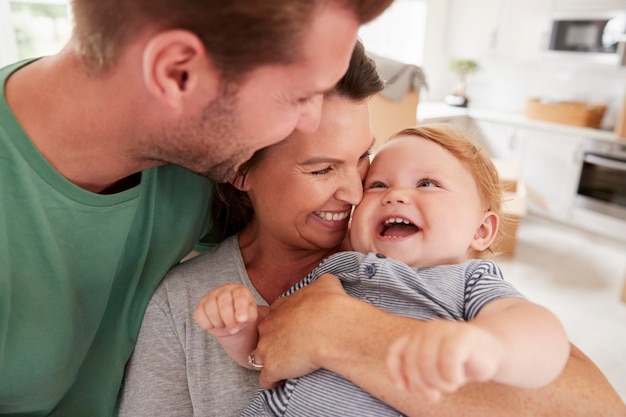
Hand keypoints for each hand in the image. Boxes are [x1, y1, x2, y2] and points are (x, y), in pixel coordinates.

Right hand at [194, 284, 258, 337]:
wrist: (232, 323)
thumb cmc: (243, 317)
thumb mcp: (250, 316)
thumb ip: (248, 315)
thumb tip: (241, 318)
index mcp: (240, 291)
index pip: (240, 297)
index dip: (241, 309)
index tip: (242, 320)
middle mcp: (224, 290)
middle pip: (223, 303)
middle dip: (229, 319)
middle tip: (234, 330)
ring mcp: (211, 296)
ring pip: (210, 309)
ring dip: (218, 323)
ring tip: (224, 326)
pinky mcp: (201, 305)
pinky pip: (200, 315)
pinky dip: (207, 324)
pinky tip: (214, 325)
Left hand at [255, 274, 348, 387]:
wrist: (331, 327)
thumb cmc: (330, 305)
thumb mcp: (326, 284)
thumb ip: (321, 283)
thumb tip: (326, 283)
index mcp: (280, 308)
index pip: (274, 318)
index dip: (283, 326)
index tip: (294, 332)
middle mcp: (268, 327)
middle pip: (264, 337)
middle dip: (274, 344)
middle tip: (292, 351)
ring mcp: (267, 348)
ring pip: (258, 358)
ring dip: (270, 363)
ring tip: (285, 369)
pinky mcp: (272, 368)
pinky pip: (265, 380)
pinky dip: (272, 382)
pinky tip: (282, 382)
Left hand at [387, 320, 502, 400]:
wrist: (492, 351)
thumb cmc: (460, 362)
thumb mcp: (434, 367)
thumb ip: (417, 372)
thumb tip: (405, 386)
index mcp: (418, 334)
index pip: (397, 351)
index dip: (396, 371)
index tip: (403, 389)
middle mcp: (428, 329)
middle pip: (413, 361)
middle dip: (421, 384)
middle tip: (434, 395)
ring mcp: (445, 329)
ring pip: (427, 362)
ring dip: (438, 382)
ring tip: (450, 385)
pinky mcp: (463, 336)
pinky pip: (448, 361)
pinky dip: (451, 376)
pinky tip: (458, 379)